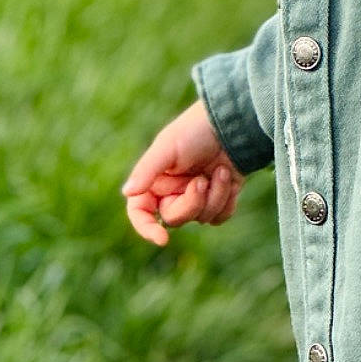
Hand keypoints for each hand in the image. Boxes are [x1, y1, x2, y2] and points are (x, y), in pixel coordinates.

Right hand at [121, 99, 244, 245]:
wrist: (233, 122)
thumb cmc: (195, 130)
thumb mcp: (168, 146)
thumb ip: (147, 170)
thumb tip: (127, 192)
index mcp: (154, 180)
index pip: (140, 211)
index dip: (146, 228)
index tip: (162, 239)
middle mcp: (173, 191)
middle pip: (175, 219)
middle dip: (192, 202)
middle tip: (202, 181)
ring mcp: (197, 196)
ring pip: (201, 218)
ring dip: (214, 196)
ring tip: (220, 170)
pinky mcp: (219, 197)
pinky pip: (220, 216)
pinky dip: (227, 199)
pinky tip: (229, 178)